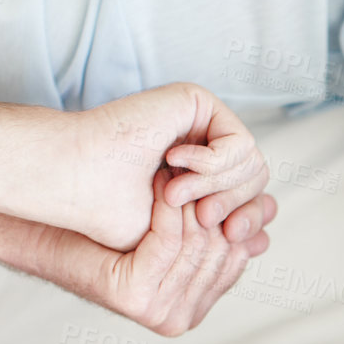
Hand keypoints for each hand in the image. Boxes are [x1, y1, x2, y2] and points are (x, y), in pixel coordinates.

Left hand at [33, 170, 274, 334]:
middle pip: (221, 251)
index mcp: (196, 309)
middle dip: (215, 203)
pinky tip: (163, 182)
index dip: (235, 214)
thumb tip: (266, 227)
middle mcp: (182, 321)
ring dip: (191, 199)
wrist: (47, 235)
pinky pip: (170, 242)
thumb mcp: (173, 234)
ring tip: (183, 168)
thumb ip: (216, 235)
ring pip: (198, 244)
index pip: (238, 257)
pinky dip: (169, 207)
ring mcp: (161, 314)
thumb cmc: (107, 229)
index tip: (224, 178)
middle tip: (204, 167)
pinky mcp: (138, 299)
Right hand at [71, 83, 270, 253]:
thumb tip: (265, 243)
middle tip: (204, 217)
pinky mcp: (196, 101)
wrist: (77, 180)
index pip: (250, 201)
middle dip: (236, 207)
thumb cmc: (114, 214)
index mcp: (202, 176)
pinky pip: (239, 143)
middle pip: (258, 182)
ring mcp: (202, 121)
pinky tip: (172, 163)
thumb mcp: (176, 237)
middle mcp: (206, 144)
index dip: (247, 222)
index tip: (228, 238)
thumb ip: (217, 237)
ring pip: (254, 166)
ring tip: (175, 195)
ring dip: (218, 187)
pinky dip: (213, 164)